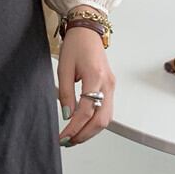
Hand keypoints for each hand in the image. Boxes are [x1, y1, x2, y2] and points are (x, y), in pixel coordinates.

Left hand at [56, 6, 115, 146]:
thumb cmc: (75, 45)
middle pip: (101, 119)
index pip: (86, 110)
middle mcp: (107, 83)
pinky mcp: (111, 86)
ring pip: (106, 118)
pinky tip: (83, 126)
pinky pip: (107, 110)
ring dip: (91, 131)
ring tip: (74, 137)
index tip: (63, 136)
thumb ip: (65, 92)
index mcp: (95, 76)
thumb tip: (67, 115)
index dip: (74, 127)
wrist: (88, 31)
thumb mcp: (64, 67)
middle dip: (84, 134)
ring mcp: (111, 86)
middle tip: (68, 141)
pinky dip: (96, 122)